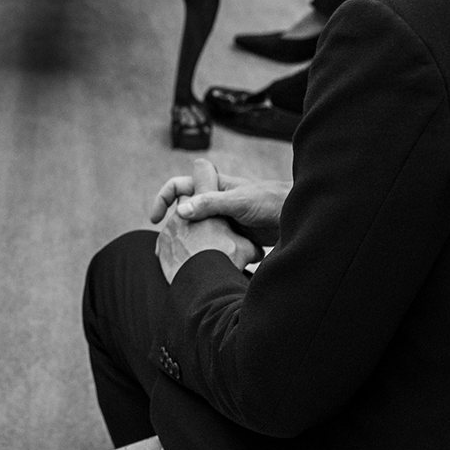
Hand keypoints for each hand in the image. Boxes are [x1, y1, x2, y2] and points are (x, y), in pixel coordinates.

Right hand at [154, 159, 261, 282]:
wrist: (293, 217)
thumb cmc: (269, 202)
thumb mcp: (238, 202)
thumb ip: (210, 203)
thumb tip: (180, 211)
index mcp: (212, 185)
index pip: (179, 187)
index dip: (163, 199)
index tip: (155, 219)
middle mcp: (213, 200)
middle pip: (183, 209)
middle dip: (170, 225)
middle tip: (162, 246)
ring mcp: (221, 218)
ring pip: (195, 227)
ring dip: (185, 239)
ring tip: (177, 259)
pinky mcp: (230, 234)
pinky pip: (209, 239)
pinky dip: (201, 249)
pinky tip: (199, 263)